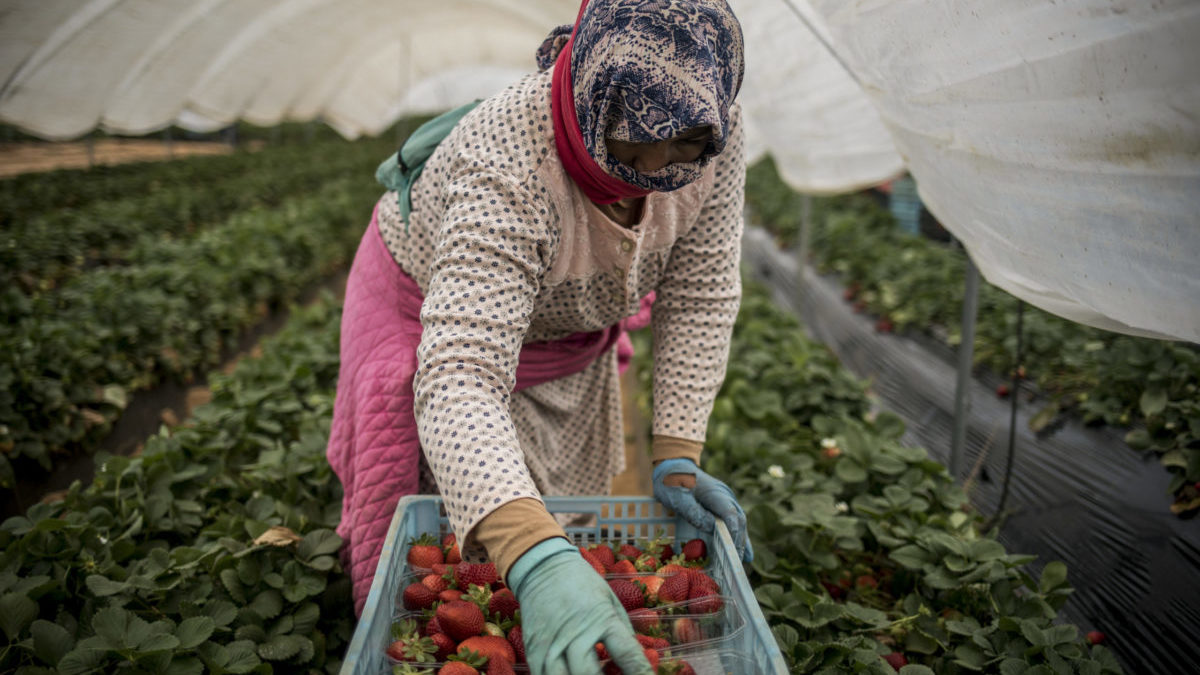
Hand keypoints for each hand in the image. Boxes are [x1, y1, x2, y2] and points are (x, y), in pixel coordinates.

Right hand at [507, 538, 651, 674]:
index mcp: (602, 618)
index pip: (627, 654)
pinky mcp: (533, 649)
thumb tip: (636, 662)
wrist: (543, 567)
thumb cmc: (583, 583)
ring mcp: (551, 643)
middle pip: (588, 674)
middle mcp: (576, 633)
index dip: (641, 674)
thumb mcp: (610, 601)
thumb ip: (623, 632)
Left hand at [652, 458, 752, 561]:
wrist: (673, 465)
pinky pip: (733, 522)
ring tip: (742, 563)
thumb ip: (693, 511)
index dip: (733, 534)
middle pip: (738, 521)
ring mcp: (725, 500)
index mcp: (715, 492)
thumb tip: (712, 528)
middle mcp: (725, 496)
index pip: (730, 515)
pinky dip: (737, 537)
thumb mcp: (677, 496)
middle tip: (736, 565)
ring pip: (739, 522)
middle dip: (739, 543)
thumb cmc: (671, 481)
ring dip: (741, 542)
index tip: (732, 553)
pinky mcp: (721, 506)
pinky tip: (743, 553)